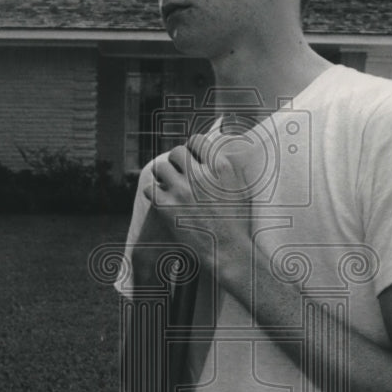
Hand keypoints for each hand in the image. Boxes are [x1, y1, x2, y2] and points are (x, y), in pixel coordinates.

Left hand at [142, 130, 253, 277]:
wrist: (228, 251)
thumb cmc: (237, 223)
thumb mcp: (240, 189)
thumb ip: (227, 168)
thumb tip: (219, 151)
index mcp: (220, 167)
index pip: (197, 140)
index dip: (191, 148)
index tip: (191, 158)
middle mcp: (200, 175)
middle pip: (176, 152)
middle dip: (176, 162)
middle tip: (178, 173)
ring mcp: (182, 190)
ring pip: (160, 168)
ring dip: (163, 175)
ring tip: (167, 184)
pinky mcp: (167, 207)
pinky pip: (151, 188)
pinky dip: (154, 193)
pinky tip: (161, 199)